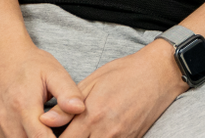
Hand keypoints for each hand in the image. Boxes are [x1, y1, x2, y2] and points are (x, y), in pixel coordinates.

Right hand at [0, 40, 85, 137]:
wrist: (0, 55)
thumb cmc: (31, 63)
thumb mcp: (54, 72)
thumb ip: (68, 92)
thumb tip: (80, 109)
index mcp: (24, 106)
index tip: (70, 136)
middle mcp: (6, 119)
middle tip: (61, 133)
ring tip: (49, 131)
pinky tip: (34, 130)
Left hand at [52, 38, 187, 137]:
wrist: (161, 73)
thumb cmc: (125, 73)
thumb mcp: (92, 82)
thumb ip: (66, 106)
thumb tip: (44, 120)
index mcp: (91, 116)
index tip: (48, 134)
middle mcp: (105, 131)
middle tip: (63, 134)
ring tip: (82, 132)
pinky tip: (97, 133)